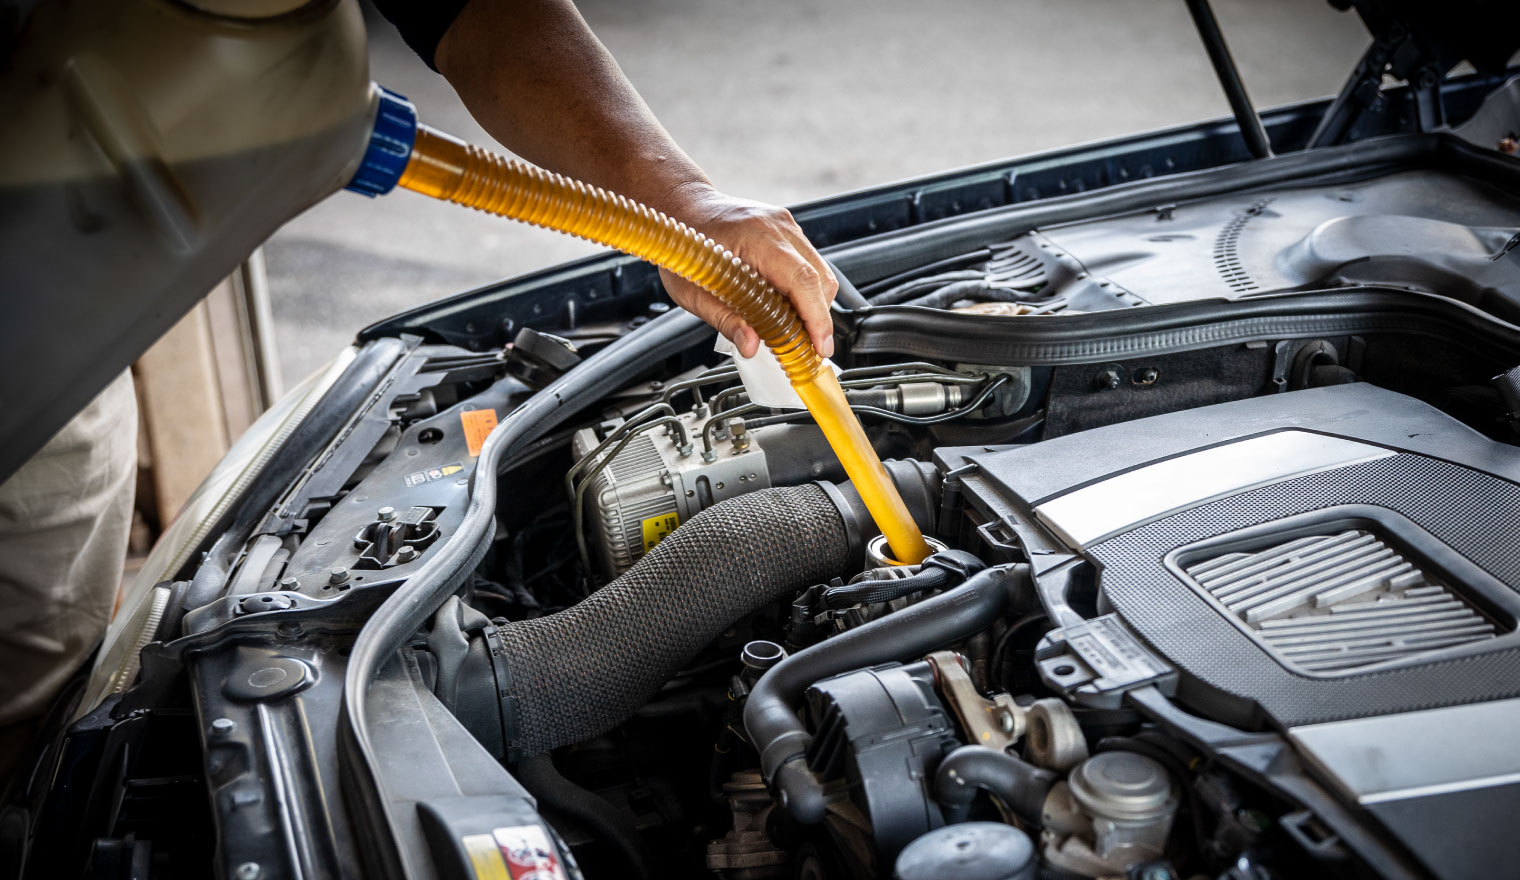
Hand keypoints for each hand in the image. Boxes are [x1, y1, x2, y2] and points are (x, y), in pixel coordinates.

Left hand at [657, 185, 837, 358]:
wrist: (682, 207)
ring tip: (793, 330)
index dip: (817, 317)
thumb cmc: (684, 244)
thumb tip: (750, 345)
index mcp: (755, 237)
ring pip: (819, 272)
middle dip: (818, 318)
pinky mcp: (786, 232)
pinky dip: (804, 290)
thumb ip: (725, 320)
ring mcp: (785, 226)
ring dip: (812, 305)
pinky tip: (786, 307)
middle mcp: (777, 227)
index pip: (802, 280)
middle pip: (820, 278)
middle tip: (806, 347)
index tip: (820, 345)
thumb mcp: (693, 291)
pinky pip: (808, 264)